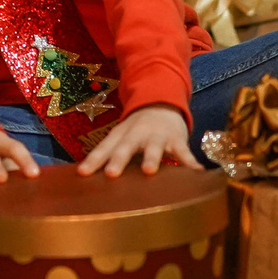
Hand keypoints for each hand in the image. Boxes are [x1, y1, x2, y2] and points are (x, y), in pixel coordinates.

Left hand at [77, 105, 196, 177]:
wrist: (162, 103)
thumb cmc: (136, 129)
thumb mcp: (120, 137)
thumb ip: (107, 154)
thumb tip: (84, 175)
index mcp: (120, 135)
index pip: (104, 148)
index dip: (93, 160)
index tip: (83, 173)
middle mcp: (137, 134)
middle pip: (126, 147)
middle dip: (118, 159)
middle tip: (111, 173)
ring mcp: (157, 136)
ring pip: (153, 147)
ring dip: (151, 158)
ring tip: (148, 171)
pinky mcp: (177, 140)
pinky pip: (183, 152)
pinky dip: (189, 162)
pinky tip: (195, 172)